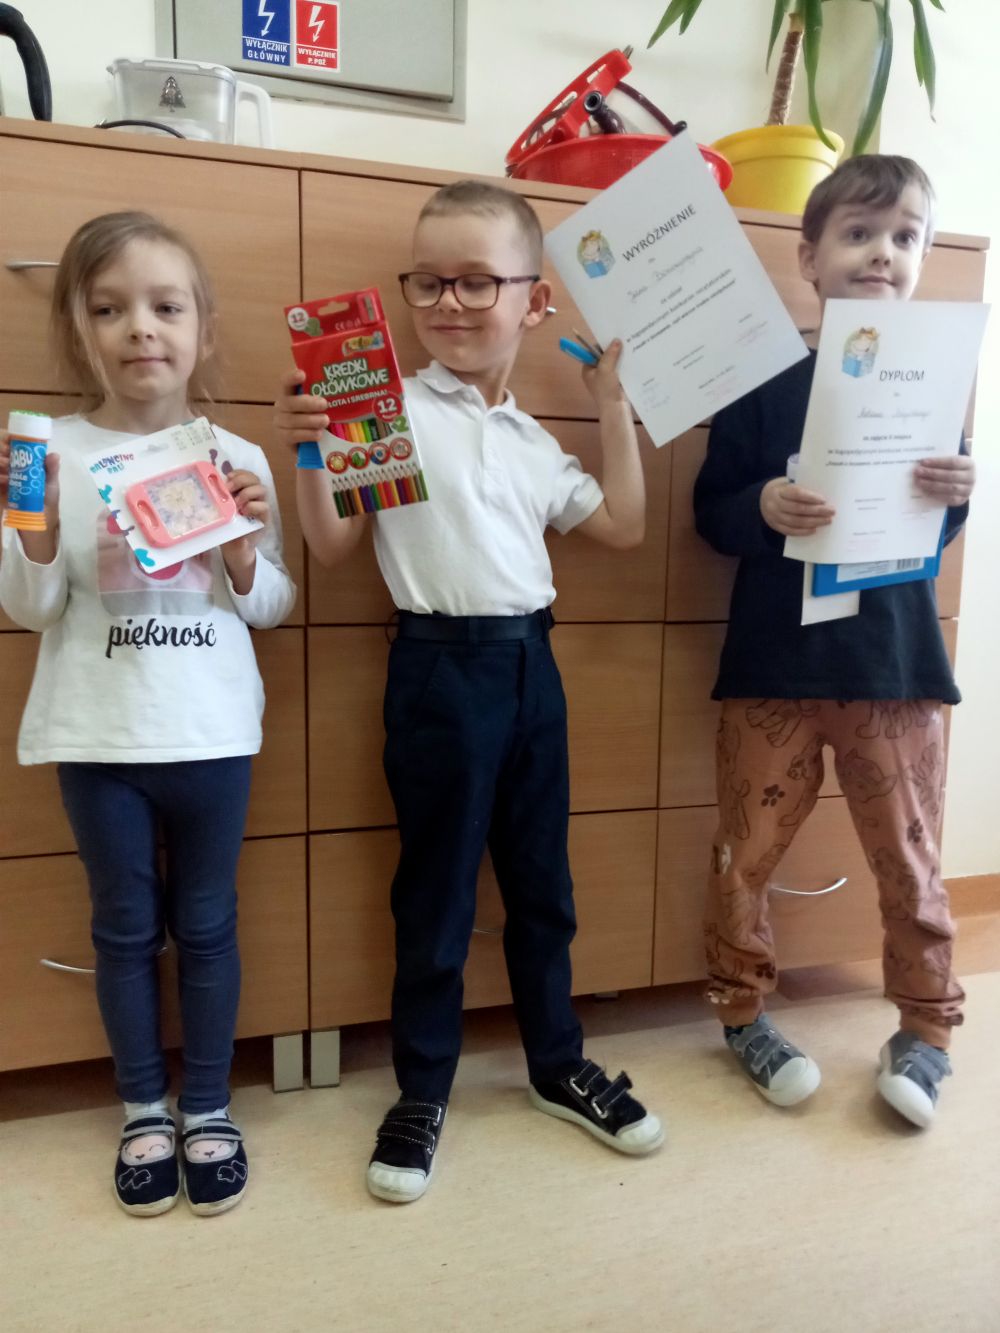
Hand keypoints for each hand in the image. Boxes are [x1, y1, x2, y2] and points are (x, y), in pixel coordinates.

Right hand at [0, 431, 60, 517]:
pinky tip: (4, 479)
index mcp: (28, 463)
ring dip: (0, 462)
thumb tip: (55, 454)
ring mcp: (6, 478)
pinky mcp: (2, 489)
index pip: (17, 447)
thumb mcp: (51, 484)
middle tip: (7, 454)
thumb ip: (52, 470)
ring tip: (6, 466)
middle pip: (4, 454)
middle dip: (4, 451)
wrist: (40, 518)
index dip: (11, 440)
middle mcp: (15, 468)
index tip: (9, 440)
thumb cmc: (47, 498)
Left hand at [221, 470, 267, 588]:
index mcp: (244, 491)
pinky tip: (243, 512)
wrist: (235, 548)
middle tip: (228, 489)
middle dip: (241, 480)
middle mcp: (255, 497)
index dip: (239, 472)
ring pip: (262, 489)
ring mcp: (261, 507)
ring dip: (247, 493)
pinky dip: (252, 506)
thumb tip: (208, 482)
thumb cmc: (226, 527)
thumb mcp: (222, 510)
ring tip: (236, 503)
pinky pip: (264, 506)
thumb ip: (220, 498)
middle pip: (255, 478)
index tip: (227, 477)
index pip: (247, 474)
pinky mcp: (264, 519)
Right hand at [274, 368, 329, 452]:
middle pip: (289, 402)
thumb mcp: (320, 405)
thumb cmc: (316, 417)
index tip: (302, 374)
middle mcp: (282, 406)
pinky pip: (293, 435)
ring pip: (292, 420)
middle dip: (307, 403)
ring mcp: (281, 423)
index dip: (292, 377)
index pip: (286, 382)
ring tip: (325, 421)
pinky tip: (318, 434)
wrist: (308, 443)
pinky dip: (307, 434)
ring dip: (310, 420)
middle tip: (324, 404)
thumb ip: (325, 396)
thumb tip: (345, 385)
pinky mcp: (284, 439)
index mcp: (290, 393)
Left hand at [581, 339, 625, 406]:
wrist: (615, 408)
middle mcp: (595, 372)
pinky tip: (632, 357)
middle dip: (613, 349)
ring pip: (613, 361)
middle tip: (623, 339)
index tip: (611, 337)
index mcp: (588, 369)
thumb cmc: (606, 389)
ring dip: (620, 356)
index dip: (601, 344)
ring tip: (629, 346)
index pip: (592, 351)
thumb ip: (610, 353)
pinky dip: (624, 363)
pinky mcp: (615, 380)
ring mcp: (606, 376)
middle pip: (604, 355)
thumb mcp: (605, 368)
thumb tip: (616, 340)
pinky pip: (619, 368)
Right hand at [760, 477, 834, 535]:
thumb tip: (821, 495)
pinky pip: (790, 531)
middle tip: (831, 511)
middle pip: (798, 509)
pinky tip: (814, 529)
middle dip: (817, 511)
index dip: (810, 497)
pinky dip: (803, 531)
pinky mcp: (775, 526)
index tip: (824, 500)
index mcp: (778, 490)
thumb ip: (800, 487)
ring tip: (827, 520)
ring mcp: (774, 517)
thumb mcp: (786, 483)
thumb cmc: (781, 489)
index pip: (796, 494)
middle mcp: (775, 504)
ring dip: (813, 522)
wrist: (761, 499)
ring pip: (796, 522)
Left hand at [914, 454, 974, 506]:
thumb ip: (940, 462)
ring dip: (932, 485)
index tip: (923, 462)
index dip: (938, 462)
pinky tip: (925, 491)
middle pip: (951, 475)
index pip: (953, 462)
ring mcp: (968, 490)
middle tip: (918, 472)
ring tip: (919, 482)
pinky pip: (949, 499)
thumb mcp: (950, 463)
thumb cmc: (953, 469)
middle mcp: (971, 477)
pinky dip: (936, 495)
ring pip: (950, 488)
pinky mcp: (962, 500)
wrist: (962, 483)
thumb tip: (922, 463)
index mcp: (969, 464)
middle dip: (933, 474)